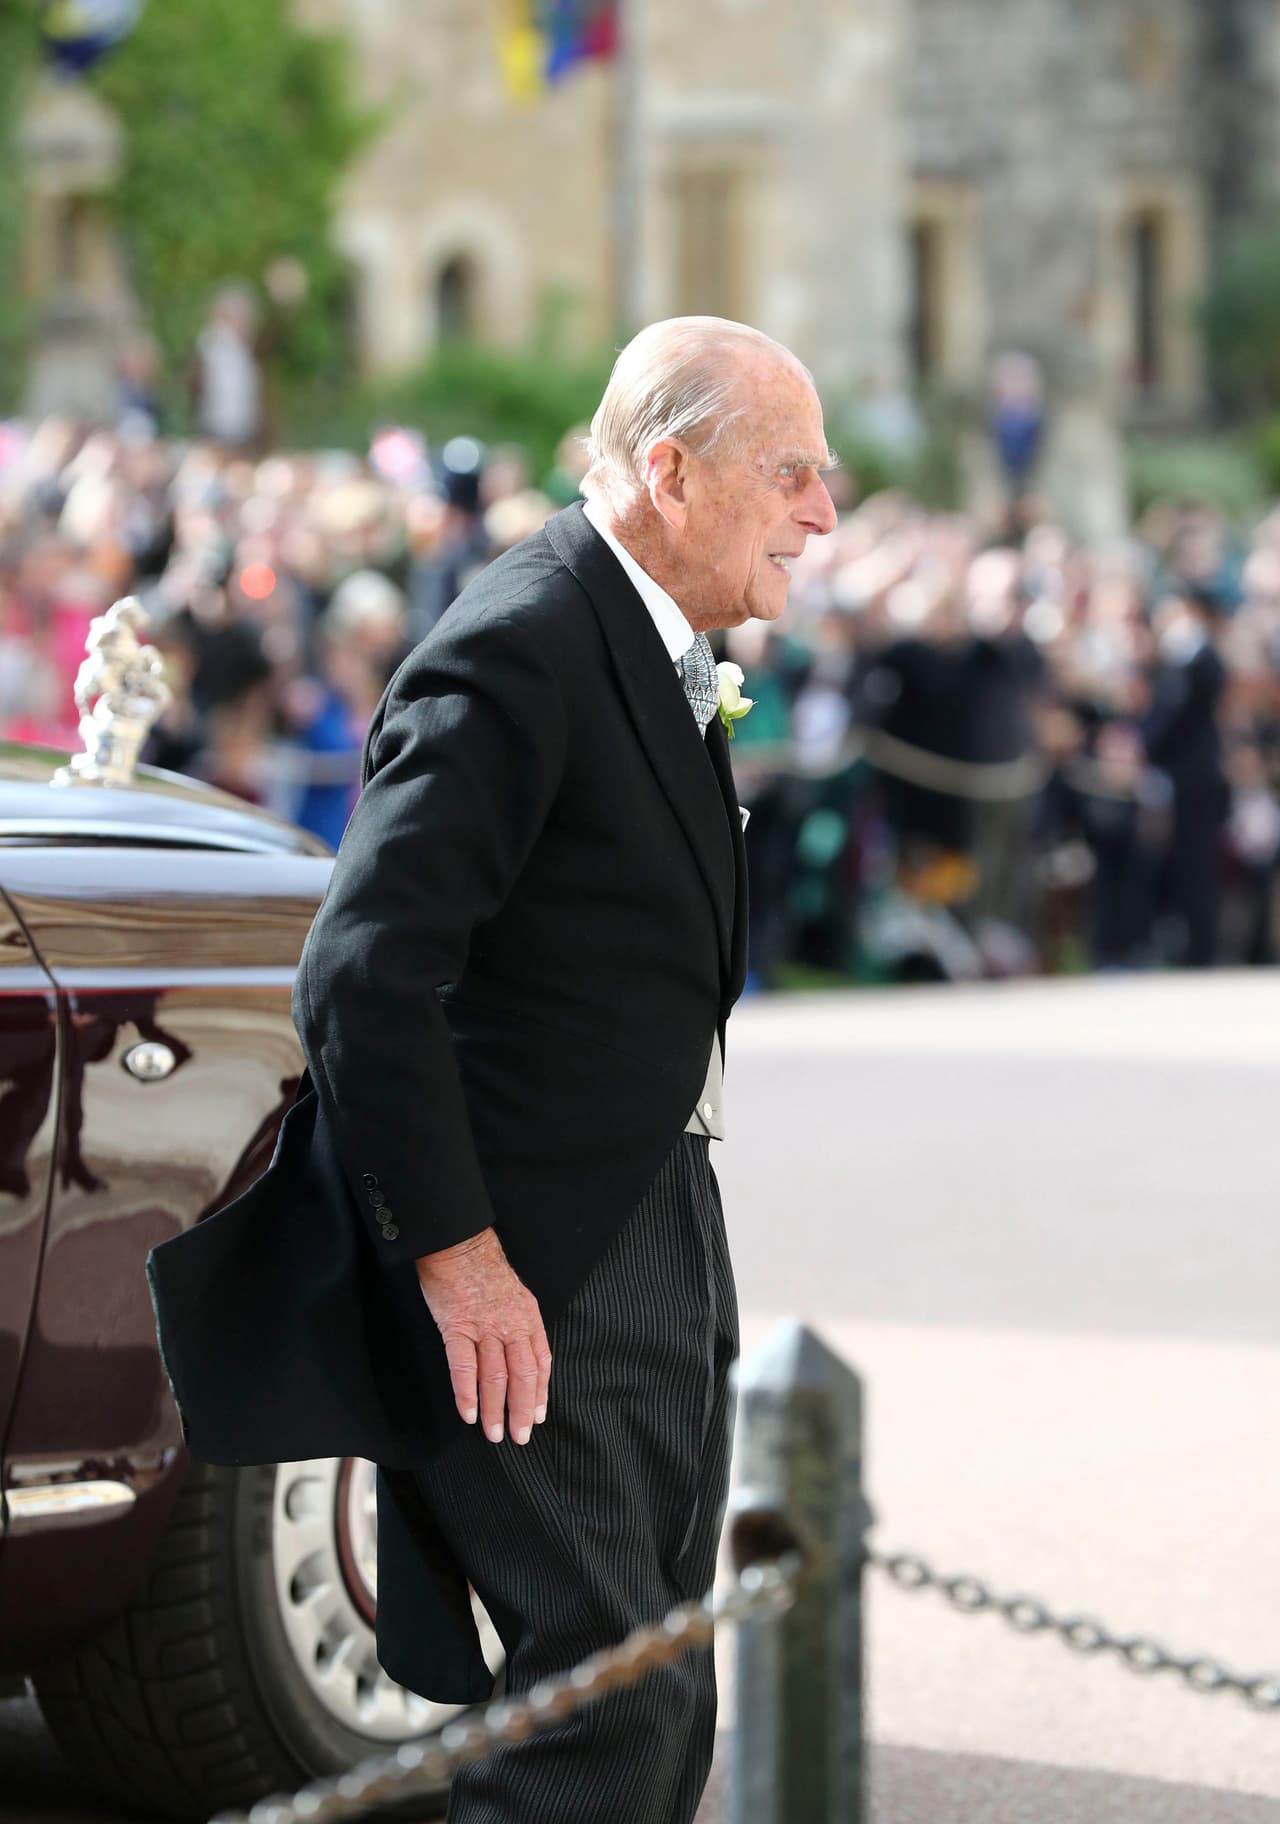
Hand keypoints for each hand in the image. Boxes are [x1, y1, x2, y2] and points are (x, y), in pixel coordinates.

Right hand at [414, 1228, 551, 1443]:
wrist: (459, 1244)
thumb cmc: (484, 1270)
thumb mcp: (515, 1294)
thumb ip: (519, 1324)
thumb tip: (521, 1356)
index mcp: (527, 1317)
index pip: (540, 1362)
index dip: (541, 1392)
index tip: (539, 1415)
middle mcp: (511, 1325)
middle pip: (522, 1375)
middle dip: (522, 1409)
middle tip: (520, 1436)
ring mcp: (484, 1327)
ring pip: (495, 1377)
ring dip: (495, 1409)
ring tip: (494, 1433)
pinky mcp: (457, 1327)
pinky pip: (464, 1367)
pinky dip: (467, 1393)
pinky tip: (468, 1413)